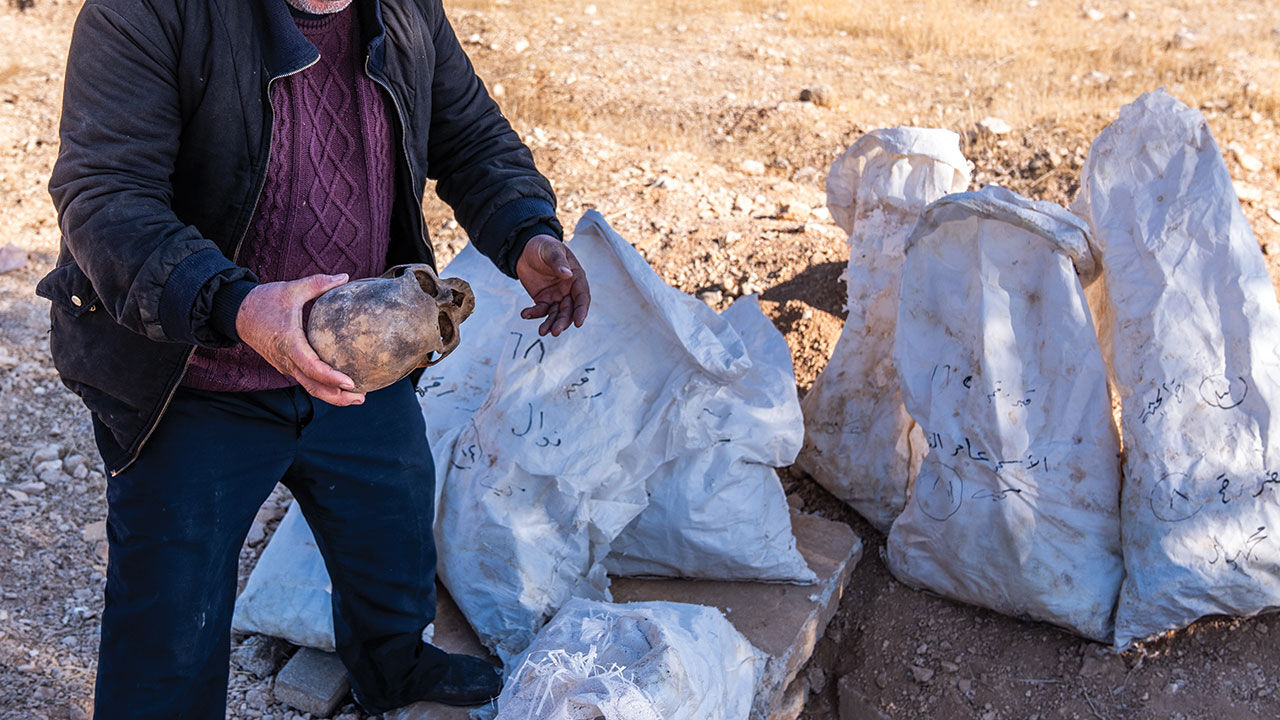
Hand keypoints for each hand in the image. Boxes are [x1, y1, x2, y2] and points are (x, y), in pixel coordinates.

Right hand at [235, 274, 366, 405]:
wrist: (236, 312)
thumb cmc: (264, 300)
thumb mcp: (291, 289)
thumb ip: (318, 283)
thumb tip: (344, 277)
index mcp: (289, 343)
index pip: (312, 368)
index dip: (332, 377)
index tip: (351, 382)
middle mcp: (286, 359)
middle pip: (313, 386)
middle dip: (338, 396)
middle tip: (361, 398)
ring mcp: (284, 364)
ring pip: (309, 386)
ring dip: (331, 395)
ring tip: (356, 396)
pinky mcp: (284, 364)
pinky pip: (304, 380)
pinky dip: (321, 386)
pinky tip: (338, 383)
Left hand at [516, 234, 589, 335]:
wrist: (525, 248)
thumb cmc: (543, 246)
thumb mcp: (551, 250)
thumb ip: (558, 262)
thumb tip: (567, 274)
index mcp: (576, 277)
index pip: (582, 297)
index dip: (581, 310)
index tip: (578, 323)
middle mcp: (568, 290)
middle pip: (569, 310)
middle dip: (562, 322)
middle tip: (554, 332)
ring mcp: (556, 296)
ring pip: (556, 314)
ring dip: (550, 323)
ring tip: (542, 331)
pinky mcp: (543, 299)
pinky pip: (541, 310)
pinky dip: (534, 314)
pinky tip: (525, 314)